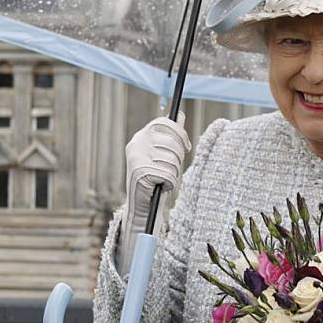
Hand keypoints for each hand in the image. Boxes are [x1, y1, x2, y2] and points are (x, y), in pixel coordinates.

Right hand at [117, 112, 190, 273]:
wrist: (141, 207)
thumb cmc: (155, 179)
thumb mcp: (163, 154)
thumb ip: (170, 136)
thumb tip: (180, 116)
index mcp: (140, 138)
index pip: (164, 123)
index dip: (179, 134)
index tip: (186, 147)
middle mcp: (136, 145)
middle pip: (172, 142)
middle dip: (178, 158)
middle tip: (172, 170)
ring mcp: (137, 159)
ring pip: (172, 160)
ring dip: (173, 173)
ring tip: (164, 180)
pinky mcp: (140, 173)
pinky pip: (168, 174)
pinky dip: (169, 183)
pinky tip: (161, 187)